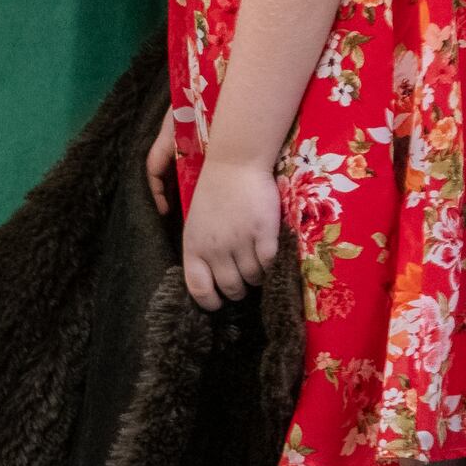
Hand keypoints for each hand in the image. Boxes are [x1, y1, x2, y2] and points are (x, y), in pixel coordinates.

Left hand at [180, 157, 283, 311]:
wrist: (235, 163)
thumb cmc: (214, 192)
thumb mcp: (197, 223)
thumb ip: (203, 250)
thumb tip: (214, 280)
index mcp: (193, 246)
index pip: (198, 289)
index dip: (210, 302)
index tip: (219, 301)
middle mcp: (215, 248)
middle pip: (231, 288)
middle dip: (239, 289)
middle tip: (245, 279)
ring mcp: (239, 242)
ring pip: (253, 279)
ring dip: (258, 276)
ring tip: (258, 263)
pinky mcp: (263, 234)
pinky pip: (270, 265)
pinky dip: (272, 266)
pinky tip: (270, 255)